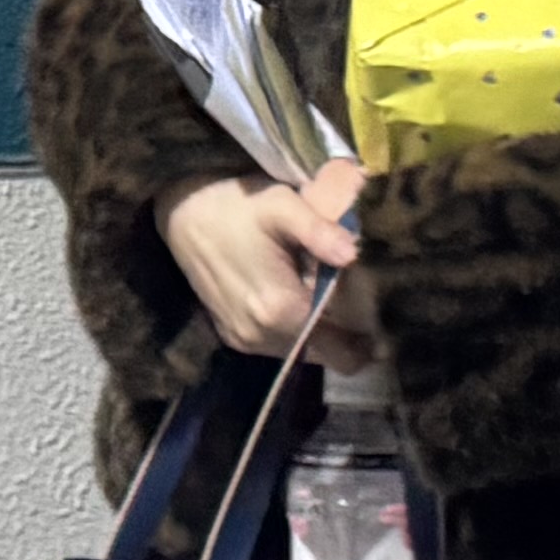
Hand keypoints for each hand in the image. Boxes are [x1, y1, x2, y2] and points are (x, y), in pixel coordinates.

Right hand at [159, 155, 374, 359]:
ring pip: (304, 351)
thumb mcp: (282, 206)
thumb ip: (320, 231)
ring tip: (322, 290)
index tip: (377, 311)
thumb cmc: (237, 206)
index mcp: (281, 311)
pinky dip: (295, 328)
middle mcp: (262, 337)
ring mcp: (245, 341)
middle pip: (327, 353)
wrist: (182, 213)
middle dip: (346, 330)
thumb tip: (353, 254)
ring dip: (320, 329)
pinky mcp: (233, 337)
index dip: (367, 335)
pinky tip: (293, 293)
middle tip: (353, 293)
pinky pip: (280, 346)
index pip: (345, 349)